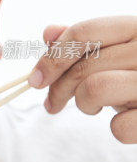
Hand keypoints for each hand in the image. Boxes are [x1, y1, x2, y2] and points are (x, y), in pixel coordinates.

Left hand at [28, 16, 136, 143]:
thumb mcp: (121, 52)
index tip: (35, 79)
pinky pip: (119, 127)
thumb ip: (87, 43)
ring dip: (84, 105)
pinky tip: (127, 121)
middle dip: (58, 89)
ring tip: (92, 107)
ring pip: (95, 90)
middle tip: (51, 104)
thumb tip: (48, 33)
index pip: (84, 32)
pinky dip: (117, 129)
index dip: (53, 57)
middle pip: (84, 66)